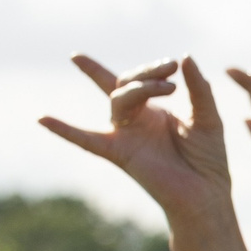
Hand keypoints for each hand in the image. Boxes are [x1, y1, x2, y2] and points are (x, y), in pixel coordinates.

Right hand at [41, 55, 235, 231]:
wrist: (205, 194)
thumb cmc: (208, 159)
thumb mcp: (208, 116)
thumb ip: (198, 88)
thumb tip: (184, 56)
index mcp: (153, 111)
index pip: (140, 80)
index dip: (153, 68)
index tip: (173, 64)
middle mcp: (134, 121)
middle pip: (124, 85)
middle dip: (146, 74)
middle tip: (169, 70)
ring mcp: (125, 136)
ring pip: (118, 101)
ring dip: (140, 88)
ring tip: (167, 87)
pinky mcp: (120, 154)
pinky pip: (86, 141)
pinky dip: (64, 130)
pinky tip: (42, 118)